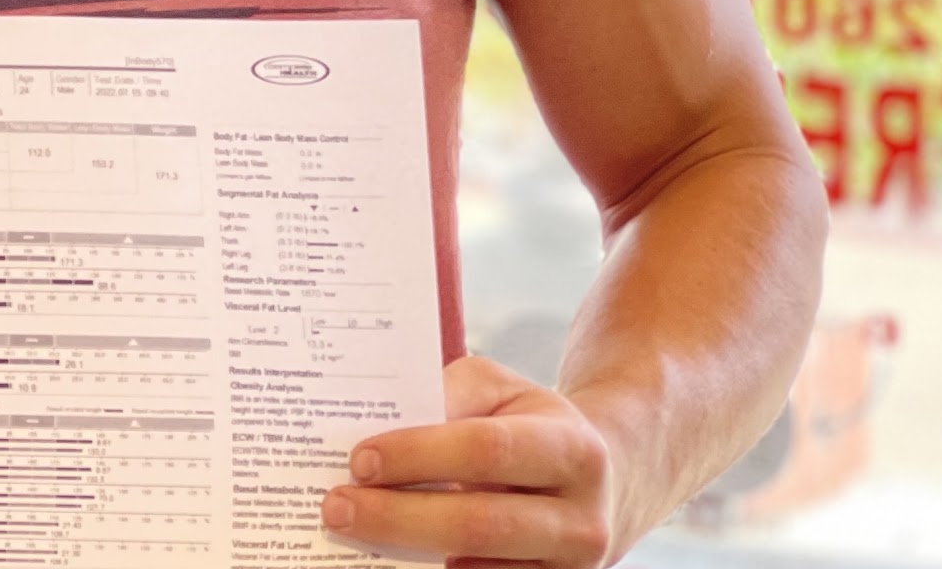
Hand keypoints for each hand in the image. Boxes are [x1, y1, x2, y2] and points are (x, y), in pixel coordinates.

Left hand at [320, 355, 615, 567]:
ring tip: (354, 532)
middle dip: (399, 517)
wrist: (604, 480)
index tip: (360, 459)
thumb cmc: (530, 424)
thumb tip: (390, 423)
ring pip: (480, 564)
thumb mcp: (501, 389)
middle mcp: (580, 518)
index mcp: (570, 449)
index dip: (420, 455)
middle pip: (480, 523)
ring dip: (408, 550)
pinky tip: (392, 557)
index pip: (487, 450)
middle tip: (338, 506)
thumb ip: (450, 394)